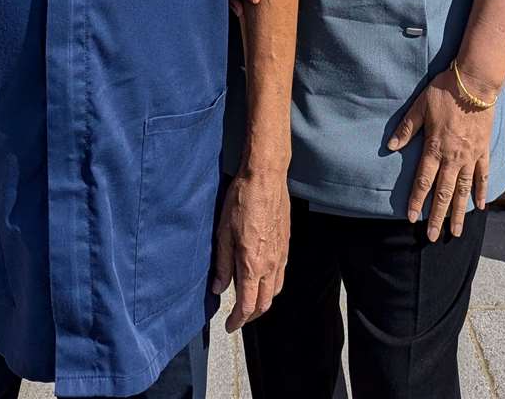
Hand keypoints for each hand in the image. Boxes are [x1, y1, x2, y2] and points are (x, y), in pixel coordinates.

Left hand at [211, 171, 289, 331]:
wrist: (266, 177)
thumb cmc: (242, 200)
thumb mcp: (223, 232)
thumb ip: (222, 263)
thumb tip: (218, 288)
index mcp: (252, 263)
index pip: (247, 304)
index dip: (238, 320)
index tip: (229, 326)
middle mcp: (270, 264)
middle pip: (265, 302)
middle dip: (251, 315)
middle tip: (238, 317)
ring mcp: (281, 255)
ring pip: (276, 290)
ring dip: (263, 301)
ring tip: (248, 301)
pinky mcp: (286, 244)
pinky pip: (281, 274)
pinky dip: (271, 285)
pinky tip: (261, 279)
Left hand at [388, 68, 497, 239]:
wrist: (475, 84)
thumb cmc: (444, 92)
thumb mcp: (420, 107)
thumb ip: (406, 128)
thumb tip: (390, 146)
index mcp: (435, 148)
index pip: (423, 180)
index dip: (417, 200)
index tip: (412, 218)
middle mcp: (454, 157)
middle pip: (444, 193)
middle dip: (438, 217)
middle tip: (433, 236)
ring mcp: (471, 156)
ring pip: (464, 190)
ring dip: (459, 212)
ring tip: (456, 231)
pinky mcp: (484, 150)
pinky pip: (483, 175)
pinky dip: (482, 192)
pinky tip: (481, 206)